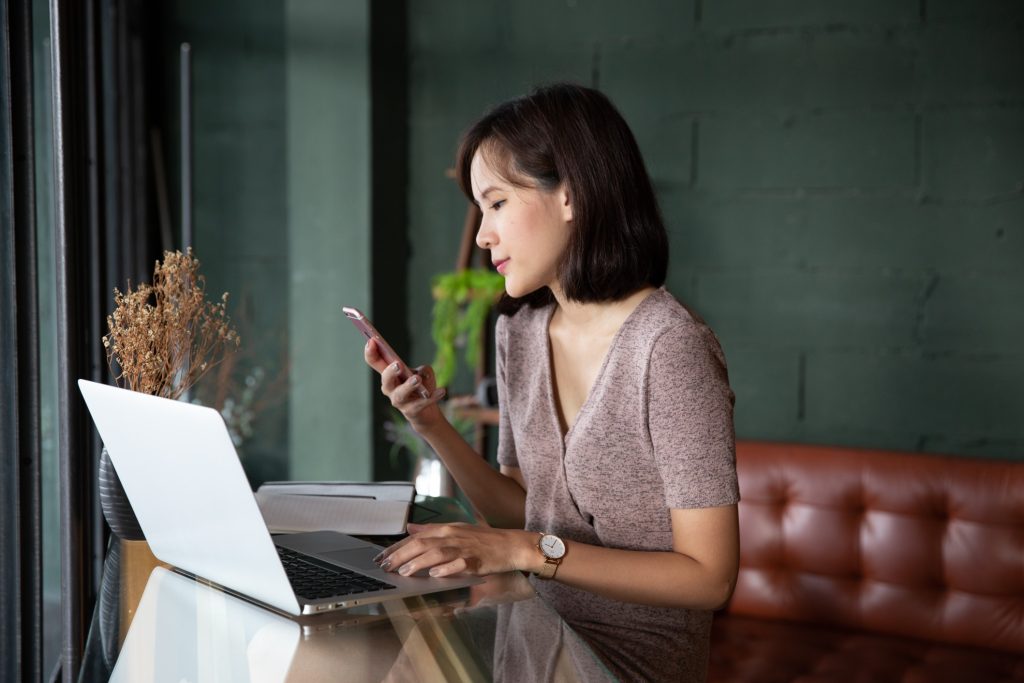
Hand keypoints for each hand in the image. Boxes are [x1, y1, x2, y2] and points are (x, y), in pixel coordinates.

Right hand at [363, 338, 444, 431]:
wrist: (427, 411)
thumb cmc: (421, 386)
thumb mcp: (424, 373)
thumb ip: (423, 369)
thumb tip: (421, 374)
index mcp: (389, 374)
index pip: (375, 362)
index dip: (371, 352)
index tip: (372, 340)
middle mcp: (390, 388)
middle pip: (386, 379)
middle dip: (390, 372)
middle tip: (398, 364)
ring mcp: (399, 401)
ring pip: (400, 394)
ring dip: (408, 386)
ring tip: (417, 379)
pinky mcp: (412, 411)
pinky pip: (421, 403)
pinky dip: (432, 397)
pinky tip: (442, 390)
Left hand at [373, 523, 538, 577]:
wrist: (511, 544)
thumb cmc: (484, 540)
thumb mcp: (456, 530)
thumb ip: (432, 530)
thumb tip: (410, 528)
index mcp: (447, 529)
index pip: (417, 536)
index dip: (397, 546)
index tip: (382, 557)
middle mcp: (453, 535)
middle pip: (422, 543)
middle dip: (401, 555)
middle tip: (386, 566)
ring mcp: (464, 547)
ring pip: (437, 553)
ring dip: (418, 562)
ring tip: (404, 572)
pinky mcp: (476, 560)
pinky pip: (459, 563)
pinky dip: (446, 568)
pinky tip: (435, 574)